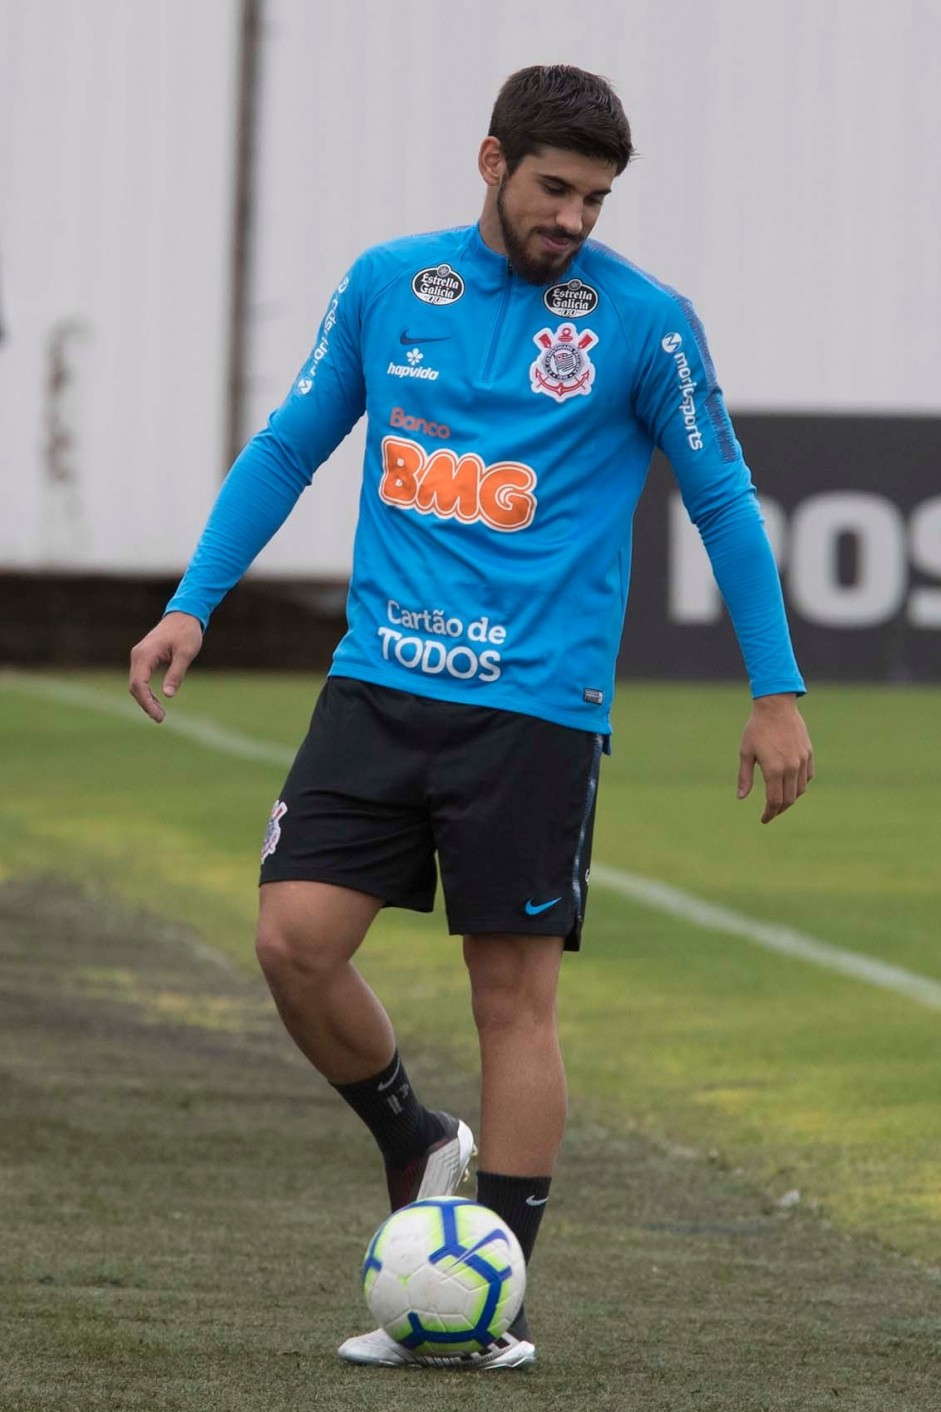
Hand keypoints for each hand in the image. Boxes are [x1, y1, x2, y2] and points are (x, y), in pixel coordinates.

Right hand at [128, 612, 203, 722]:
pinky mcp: (143, 657)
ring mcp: (139, 656)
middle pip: (135, 686)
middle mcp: (137, 655)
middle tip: (161, 719)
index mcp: (145, 654)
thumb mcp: (185, 654)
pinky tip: (157, 701)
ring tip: (160, 714)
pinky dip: (147, 691)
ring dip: (146, 699)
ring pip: (136, 683)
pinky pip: (140, 678)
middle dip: (146, 704)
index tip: (158, 715)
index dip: (146, 702)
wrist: (184, 615)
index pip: (138, 684)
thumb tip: (168, 696)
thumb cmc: (186, 633)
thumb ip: (176, 674)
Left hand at [737, 693, 813, 823]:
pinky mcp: (808, 753)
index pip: (774, 801)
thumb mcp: (745, 752)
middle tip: (770, 813)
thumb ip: (745, 777)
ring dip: (791, 799)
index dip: (769, 813)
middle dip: (779, 810)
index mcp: (774, 769)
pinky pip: (807, 776)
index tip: (763, 820)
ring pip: (800, 790)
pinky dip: (800, 785)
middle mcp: (791, 767)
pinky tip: (791, 785)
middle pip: (789, 799)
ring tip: (780, 801)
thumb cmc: (757, 728)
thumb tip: (741, 797)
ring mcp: (802, 760)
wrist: (776, 705)